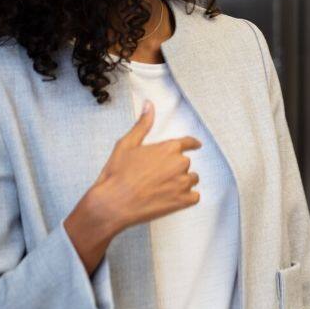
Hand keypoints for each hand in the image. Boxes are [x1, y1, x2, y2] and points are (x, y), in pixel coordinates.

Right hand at [64, 100, 201, 272]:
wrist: (113, 203)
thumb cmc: (117, 174)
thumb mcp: (127, 144)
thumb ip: (143, 124)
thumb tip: (149, 105)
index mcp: (169, 148)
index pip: (188, 142)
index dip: (192, 144)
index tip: (196, 145)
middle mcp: (180, 164)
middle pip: (185, 163)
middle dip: (174, 168)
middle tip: (155, 177)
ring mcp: (183, 183)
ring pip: (191, 180)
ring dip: (181, 182)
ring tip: (161, 188)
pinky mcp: (183, 201)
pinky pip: (194, 197)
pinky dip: (186, 198)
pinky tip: (170, 199)